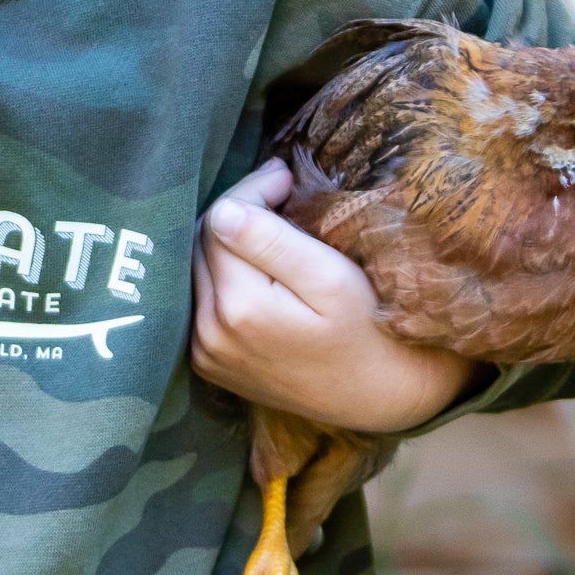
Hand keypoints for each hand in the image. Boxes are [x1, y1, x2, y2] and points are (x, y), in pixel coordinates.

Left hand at [191, 160, 479, 433]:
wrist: (376, 396)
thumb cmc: (365, 330)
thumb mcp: (330, 278)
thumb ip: (272, 241)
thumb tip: (225, 209)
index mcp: (238, 307)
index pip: (220, 219)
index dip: (252, 192)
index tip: (286, 179)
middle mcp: (208, 332)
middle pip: (202, 244)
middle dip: (237, 212)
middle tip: (280, 194)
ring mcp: (204, 351)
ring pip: (198, 268)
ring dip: (227, 242)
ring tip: (270, 226)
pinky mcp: (208, 361)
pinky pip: (200, 299)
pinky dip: (222, 274)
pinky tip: (254, 266)